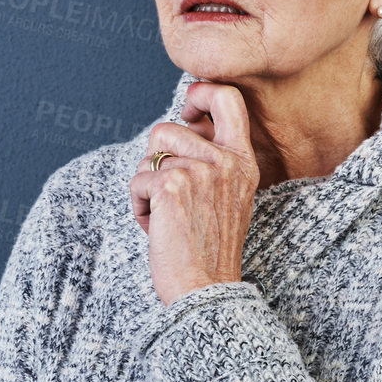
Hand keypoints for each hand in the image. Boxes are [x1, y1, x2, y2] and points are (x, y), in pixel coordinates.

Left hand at [128, 81, 259, 304]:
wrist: (207, 289)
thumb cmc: (211, 249)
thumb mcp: (229, 197)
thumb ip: (215, 160)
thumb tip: (186, 124)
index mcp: (243, 161)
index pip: (227, 98)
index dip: (200, 92)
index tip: (187, 109)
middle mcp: (224, 161)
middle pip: (168, 127)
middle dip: (156, 158)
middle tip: (166, 192)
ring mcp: (199, 171)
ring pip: (149, 155)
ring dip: (147, 185)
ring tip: (165, 214)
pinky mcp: (171, 185)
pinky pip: (138, 181)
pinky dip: (139, 206)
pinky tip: (158, 228)